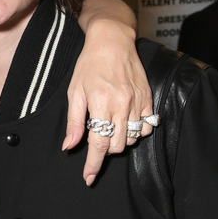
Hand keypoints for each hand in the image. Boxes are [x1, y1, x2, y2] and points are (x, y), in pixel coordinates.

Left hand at [63, 18, 152, 185]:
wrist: (112, 41)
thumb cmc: (89, 64)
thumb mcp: (74, 91)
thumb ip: (74, 121)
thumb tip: (69, 146)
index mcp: (101, 102)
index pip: (99, 143)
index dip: (93, 164)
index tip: (88, 177)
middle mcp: (122, 104)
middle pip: (117, 145)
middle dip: (105, 148)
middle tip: (96, 134)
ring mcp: (138, 101)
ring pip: (133, 139)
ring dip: (120, 139)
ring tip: (110, 124)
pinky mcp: (148, 98)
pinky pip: (147, 126)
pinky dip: (137, 131)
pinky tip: (126, 121)